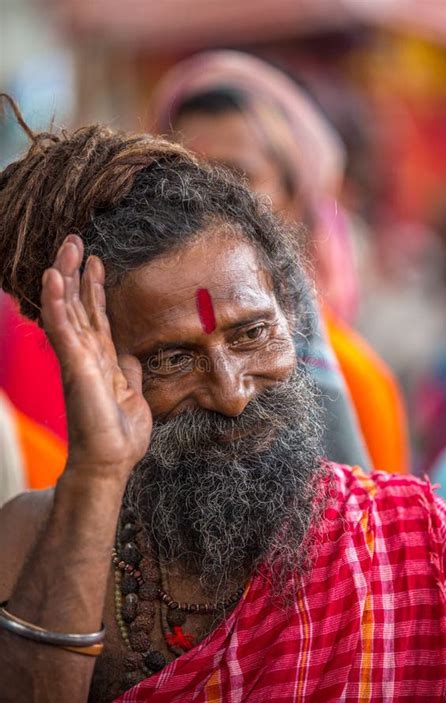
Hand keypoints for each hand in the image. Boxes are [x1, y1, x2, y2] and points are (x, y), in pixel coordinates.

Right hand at [41, 234, 151, 481]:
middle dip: (77, 272)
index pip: (96, 317)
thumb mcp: (134, 395)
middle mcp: (86, 355)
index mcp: (101, 360)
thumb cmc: (119, 435)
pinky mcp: (74, 366)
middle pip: (79, 305)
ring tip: (67, 246)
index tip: (96, 262)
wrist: (111, 462)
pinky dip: (58, 302)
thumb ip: (130, 372)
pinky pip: (62, 328)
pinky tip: (54, 278)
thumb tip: (132, 356)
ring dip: (66, 276)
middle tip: (76, 239)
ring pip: (68, 309)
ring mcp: (77, 359)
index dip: (94, 289)